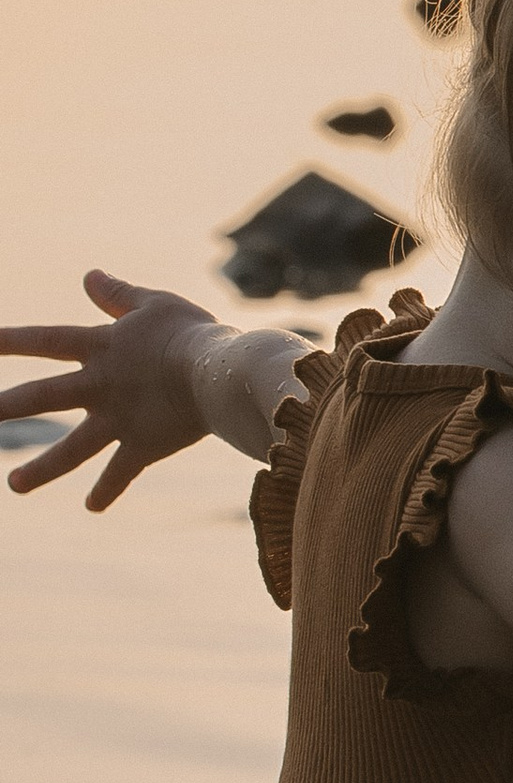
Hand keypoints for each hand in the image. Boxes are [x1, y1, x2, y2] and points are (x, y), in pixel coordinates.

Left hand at [0, 270, 220, 508]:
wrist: (221, 372)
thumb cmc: (192, 330)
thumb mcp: (154, 303)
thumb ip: (119, 295)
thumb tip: (89, 276)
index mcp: (101, 347)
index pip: (46, 340)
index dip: (10, 340)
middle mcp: (100, 386)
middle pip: (42, 396)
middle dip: (5, 407)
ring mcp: (119, 419)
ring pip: (72, 449)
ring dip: (41, 469)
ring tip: (13, 485)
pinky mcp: (143, 445)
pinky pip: (120, 472)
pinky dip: (107, 490)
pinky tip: (92, 506)